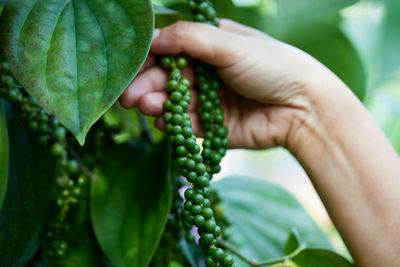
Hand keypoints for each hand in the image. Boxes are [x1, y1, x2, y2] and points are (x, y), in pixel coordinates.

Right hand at [119, 20, 330, 148]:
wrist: (304, 107)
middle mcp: (209, 71)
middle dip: (147, 86)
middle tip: (128, 97)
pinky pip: (189, 124)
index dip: (148, 59)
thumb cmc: (272, 66)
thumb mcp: (229, 44)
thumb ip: (188, 38)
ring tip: (146, 107)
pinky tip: (164, 124)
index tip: (129, 70)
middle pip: (169, 78)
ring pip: (176, 102)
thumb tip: (152, 38)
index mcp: (212, 45)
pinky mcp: (216, 126)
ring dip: (158, 105)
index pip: (171, 49)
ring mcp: (212, 99)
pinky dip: (175, 124)